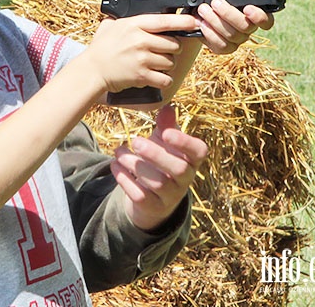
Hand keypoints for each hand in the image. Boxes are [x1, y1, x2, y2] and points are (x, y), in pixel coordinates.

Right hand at [83, 14, 198, 96]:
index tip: (194, 22)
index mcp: (135, 24)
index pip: (166, 21)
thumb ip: (128, 18)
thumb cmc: (101, 48)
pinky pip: (165, 79)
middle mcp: (141, 40)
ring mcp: (142, 58)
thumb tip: (142, 10)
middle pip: (174, 44)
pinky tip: (155, 77)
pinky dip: (163, 80)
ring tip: (153, 64)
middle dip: (172, 49)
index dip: (184, 21)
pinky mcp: (142, 76)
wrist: (91, 70)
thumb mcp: (111, 25)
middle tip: (161, 51)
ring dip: (166, 65)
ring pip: (170, 62)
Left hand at [111, 104, 207, 231]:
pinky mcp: (153, 207)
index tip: (167, 133)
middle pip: (178, 169)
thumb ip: (166, 125)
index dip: (185, 142)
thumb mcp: (164, 142)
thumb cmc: (161, 161)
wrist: (152, 196)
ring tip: (118, 151)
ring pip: (157, 183)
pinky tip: (114, 165)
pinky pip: (140, 196)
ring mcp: (170, 196)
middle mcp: (185, 179)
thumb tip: (167, 106)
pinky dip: (125, 180)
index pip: (199, 152)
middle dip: (156, 154)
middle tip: (135, 141)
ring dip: (135, 165)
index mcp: (191, 160)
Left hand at [196, 0, 274, 54]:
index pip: (266, 19)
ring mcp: (237, 40)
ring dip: (215, 21)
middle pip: (246, 26)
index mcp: (253, 14)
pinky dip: (210, 34)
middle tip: (215, 2)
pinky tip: (202, 24)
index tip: (247, 8)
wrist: (200, 15)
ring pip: (232, 36)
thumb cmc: (214, 1)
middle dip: (228, 13)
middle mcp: (248, 28)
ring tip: (203, 10)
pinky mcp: (225, 48)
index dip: (259, 16)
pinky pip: (222, 46)